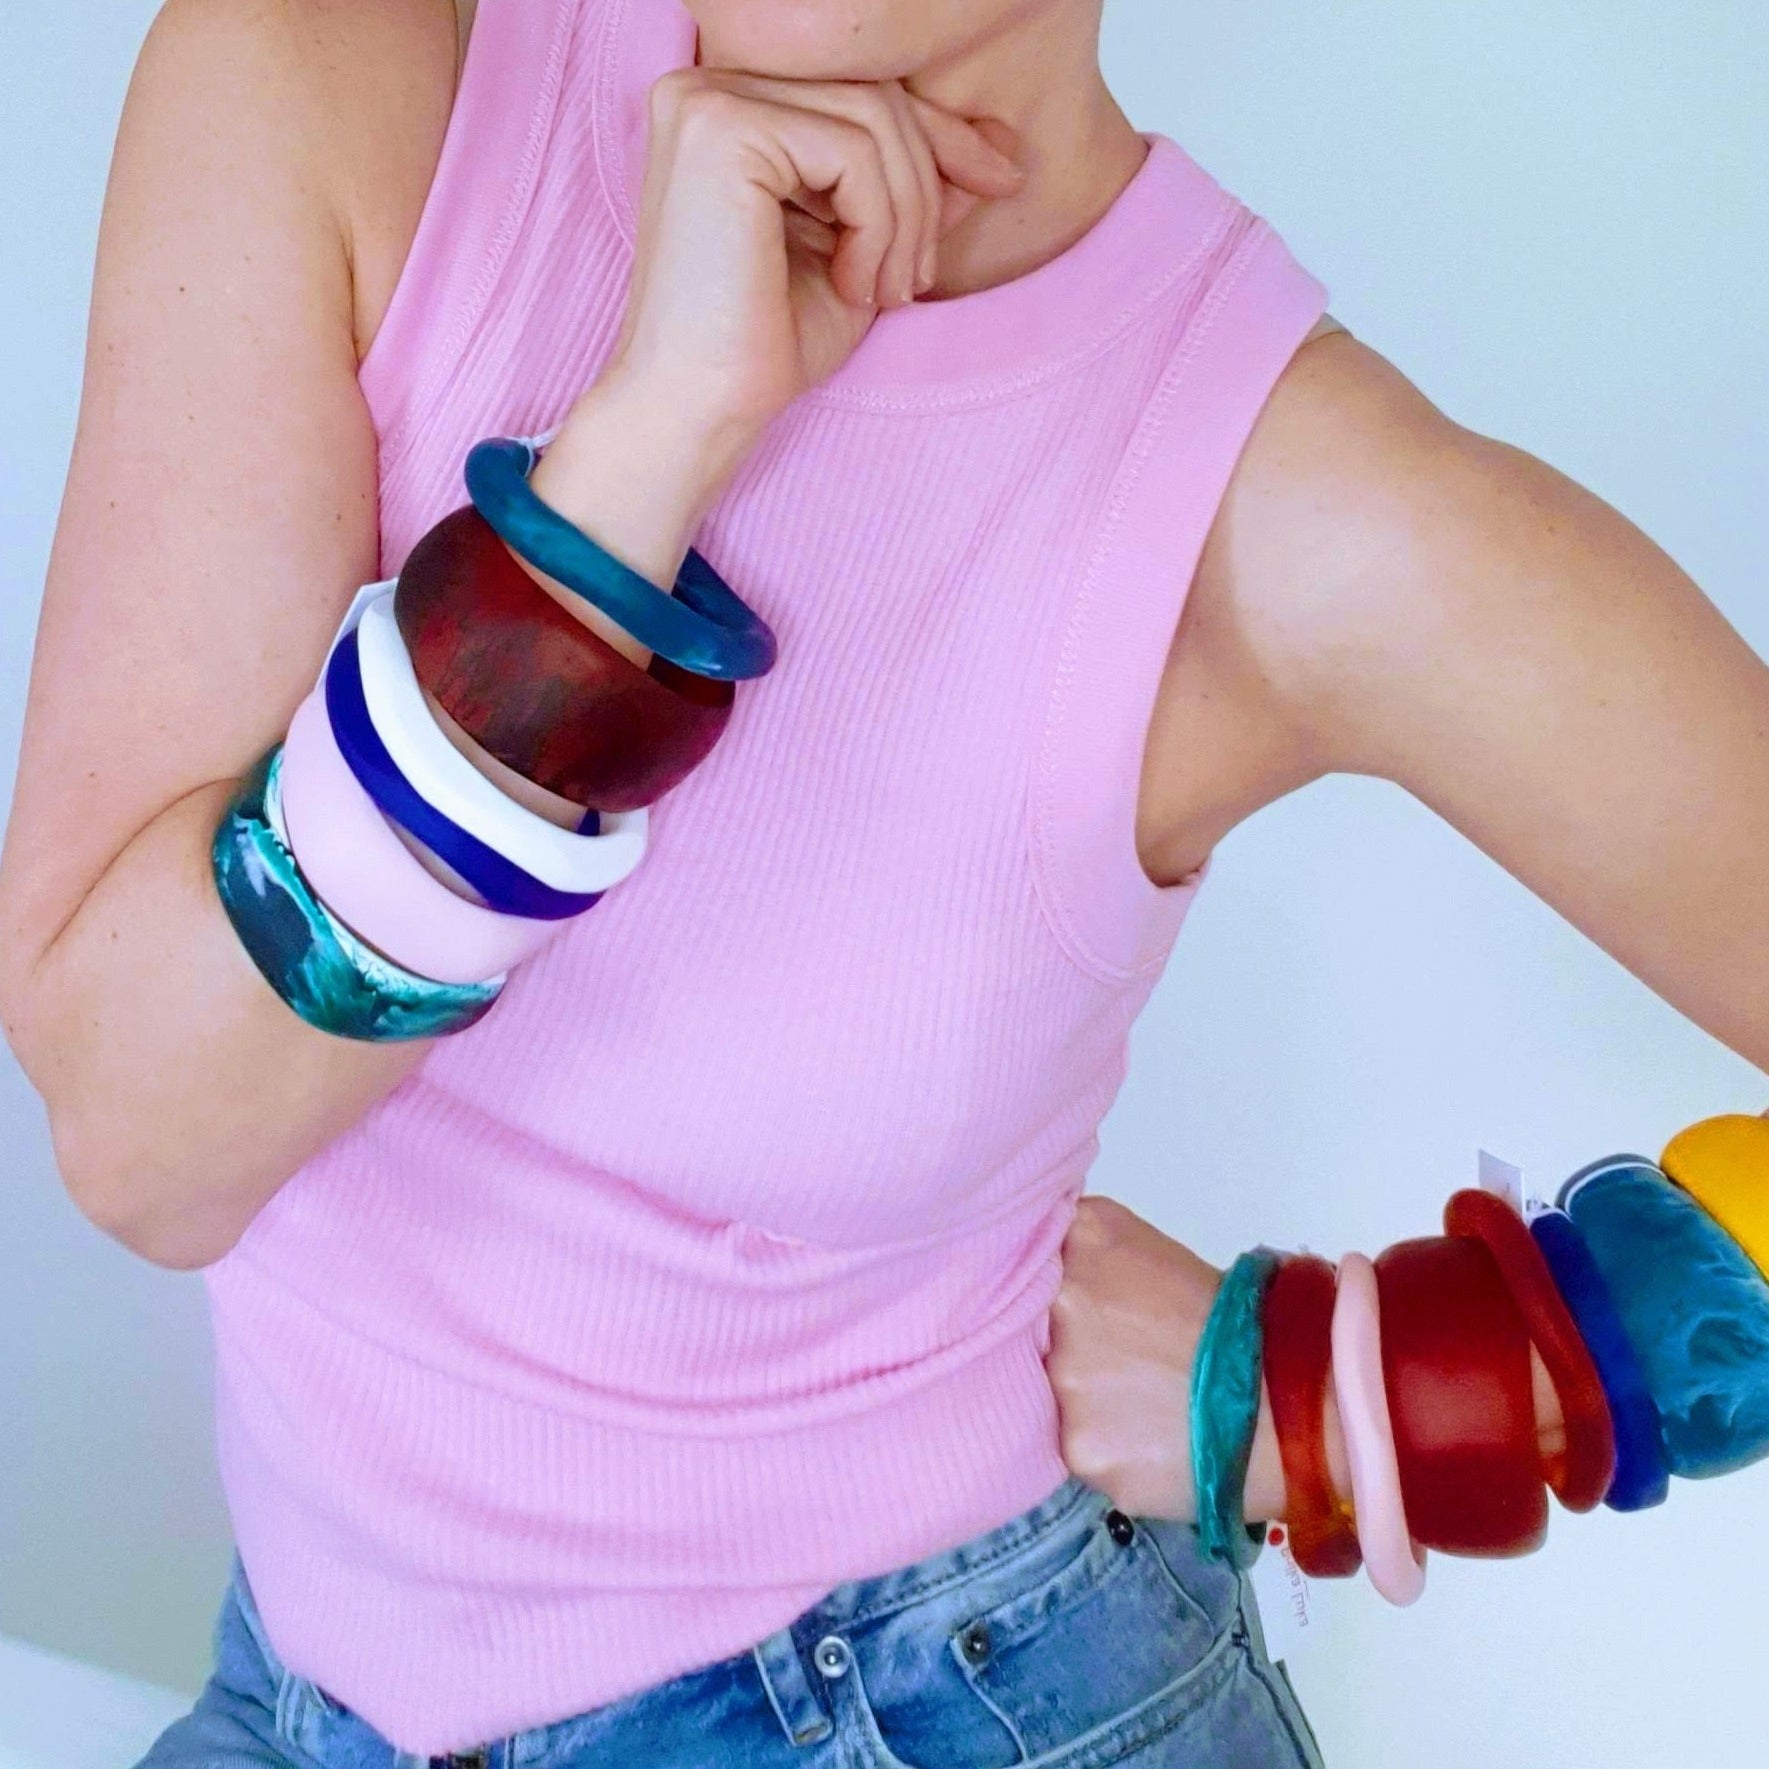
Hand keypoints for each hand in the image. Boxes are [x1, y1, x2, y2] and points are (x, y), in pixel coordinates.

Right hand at [603, 63, 1027, 450]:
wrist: (699, 411)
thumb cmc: (765, 347)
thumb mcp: (861, 253)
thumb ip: (910, 190)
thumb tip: (994, 147)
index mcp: (731, 109)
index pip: (859, 91)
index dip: (940, 135)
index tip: (1001, 178)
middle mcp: (706, 86)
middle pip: (872, 94)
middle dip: (929, 185)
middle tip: (923, 278)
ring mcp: (707, 102)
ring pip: (872, 119)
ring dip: (907, 217)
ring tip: (889, 293)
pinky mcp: (721, 131)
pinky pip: (852, 153)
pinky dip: (878, 226)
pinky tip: (853, 286)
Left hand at [1044, 1194, 1292, 1522]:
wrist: (1288, 1401)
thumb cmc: (1225, 1320)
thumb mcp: (1148, 1248)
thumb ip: (1084, 1246)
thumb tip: (1041, 1251)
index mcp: (1083, 1243)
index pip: (1027, 1263)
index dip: (1044, 1292)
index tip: (1079, 1312)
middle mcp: (1063, 1306)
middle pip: (1033, 1330)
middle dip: (1069, 1345)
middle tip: (1121, 1360)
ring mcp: (1068, 1381)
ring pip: (1053, 1394)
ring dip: (1088, 1400)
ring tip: (1141, 1403)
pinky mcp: (1080, 1449)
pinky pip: (1078, 1446)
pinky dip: (1107, 1445)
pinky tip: (1146, 1437)